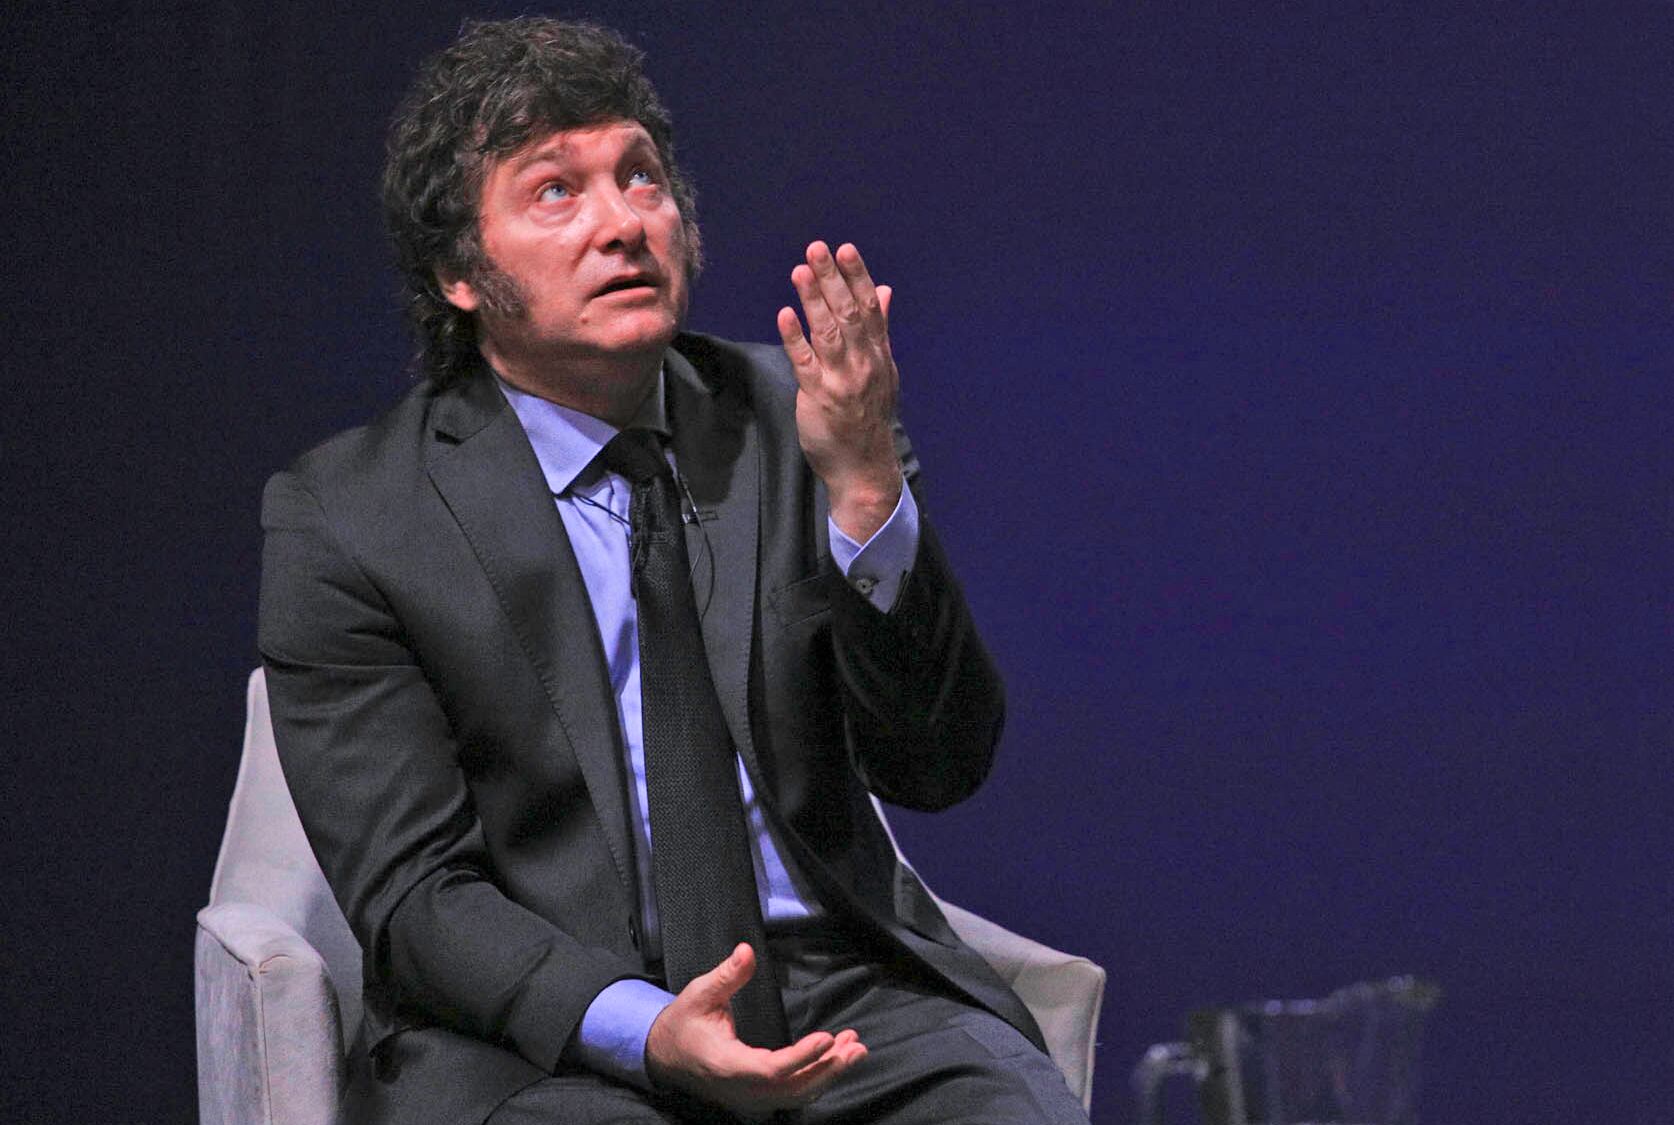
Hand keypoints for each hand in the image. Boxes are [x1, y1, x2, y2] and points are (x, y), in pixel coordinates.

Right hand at [644, 943, 867, 1117]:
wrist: (664, 1056)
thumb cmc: (683, 1024)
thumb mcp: (700, 994)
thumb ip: (727, 975)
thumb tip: (747, 951)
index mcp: (726, 1065)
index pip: (771, 1069)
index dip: (802, 1056)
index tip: (827, 1038)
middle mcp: (741, 1089)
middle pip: (792, 1088)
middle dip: (828, 1068)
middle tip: (855, 1046)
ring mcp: (749, 1098)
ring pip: (796, 1095)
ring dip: (828, 1073)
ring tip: (854, 1049)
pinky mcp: (756, 1097)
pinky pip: (791, 1095)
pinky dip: (816, 1078)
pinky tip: (834, 1059)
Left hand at [777, 241, 902, 543]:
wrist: (864, 466)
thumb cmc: (869, 415)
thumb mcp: (883, 370)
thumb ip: (879, 329)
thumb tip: (884, 290)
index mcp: (878, 354)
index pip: (869, 308)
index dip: (858, 277)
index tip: (846, 249)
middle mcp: (863, 363)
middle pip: (848, 314)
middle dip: (832, 279)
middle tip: (818, 248)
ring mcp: (841, 380)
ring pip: (828, 333)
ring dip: (814, 301)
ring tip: (800, 271)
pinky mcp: (818, 397)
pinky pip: (805, 363)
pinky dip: (795, 338)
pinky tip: (784, 315)